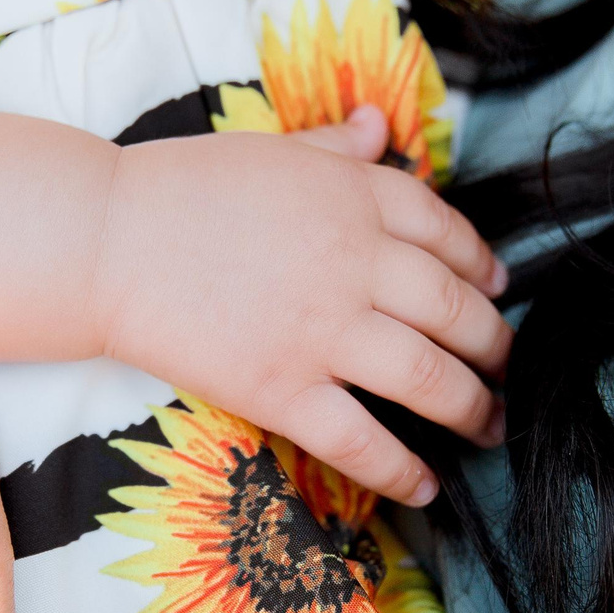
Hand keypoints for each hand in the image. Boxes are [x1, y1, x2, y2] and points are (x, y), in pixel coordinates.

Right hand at [93, 105, 509, 504]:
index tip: (497, 290)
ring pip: (429, 379)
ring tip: (491, 426)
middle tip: (509, 368)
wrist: (104, 240)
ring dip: (473, 409)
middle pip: (456, 311)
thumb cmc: (181, 189)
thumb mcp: (272, 148)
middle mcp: (355, 262)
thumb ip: (335, 146)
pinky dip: (402, 470)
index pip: (448, 234)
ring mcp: (322, 330)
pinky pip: (361, 441)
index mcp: (355, 196)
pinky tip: (426, 487)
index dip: (483, 267)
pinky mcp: (282, 389)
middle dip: (496, 346)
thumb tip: (381, 126)